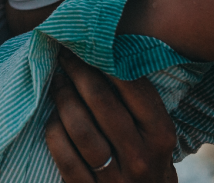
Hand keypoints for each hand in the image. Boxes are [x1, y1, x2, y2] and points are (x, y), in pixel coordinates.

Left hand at [44, 48, 177, 182]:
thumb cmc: (148, 161)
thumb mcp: (156, 135)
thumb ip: (139, 103)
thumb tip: (108, 52)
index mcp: (161, 136)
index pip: (133, 88)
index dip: (105, 61)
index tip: (87, 44)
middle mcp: (141, 157)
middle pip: (102, 103)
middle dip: (78, 72)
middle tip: (64, 54)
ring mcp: (115, 179)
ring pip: (80, 128)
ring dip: (63, 98)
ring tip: (56, 80)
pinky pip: (64, 156)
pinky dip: (54, 131)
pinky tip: (52, 116)